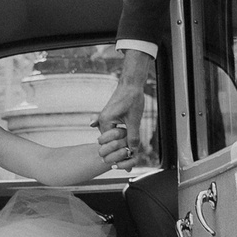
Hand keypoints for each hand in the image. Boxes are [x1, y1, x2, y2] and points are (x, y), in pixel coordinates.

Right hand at [94, 52, 153, 166]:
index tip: (130, 149)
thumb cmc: (132, 99)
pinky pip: (112, 130)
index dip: (120, 148)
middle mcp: (102, 120)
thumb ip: (132, 136)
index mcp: (105, 121)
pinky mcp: (110, 116)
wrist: (131, 84)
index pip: (109, 143)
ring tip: (131, 140)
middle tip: (131, 146)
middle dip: (119, 144)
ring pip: (111, 136)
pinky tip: (125, 136)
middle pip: (108, 141)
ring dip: (120, 139)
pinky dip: (118, 134)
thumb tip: (133, 151)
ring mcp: (105, 118)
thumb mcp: (134, 120)